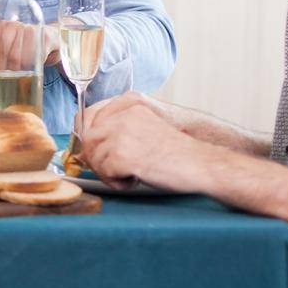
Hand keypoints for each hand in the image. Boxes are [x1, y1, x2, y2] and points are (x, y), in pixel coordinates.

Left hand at [0, 23, 60, 75]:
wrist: (44, 39)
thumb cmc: (15, 45)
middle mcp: (11, 24)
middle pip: (2, 51)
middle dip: (1, 69)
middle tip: (2, 80)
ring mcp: (29, 29)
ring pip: (17, 55)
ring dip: (15, 70)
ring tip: (15, 78)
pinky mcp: (45, 37)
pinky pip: (35, 54)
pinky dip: (30, 65)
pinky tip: (30, 70)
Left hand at [82, 93, 207, 191]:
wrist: (200, 164)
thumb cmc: (176, 152)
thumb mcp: (145, 129)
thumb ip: (119, 128)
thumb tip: (87, 145)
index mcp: (129, 104)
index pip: (88, 115)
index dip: (88, 137)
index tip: (95, 151)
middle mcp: (123, 115)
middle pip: (88, 139)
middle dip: (96, 158)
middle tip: (114, 170)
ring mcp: (121, 134)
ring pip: (94, 157)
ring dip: (107, 172)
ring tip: (130, 175)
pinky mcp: (122, 155)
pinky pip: (105, 172)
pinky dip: (117, 182)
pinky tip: (135, 180)